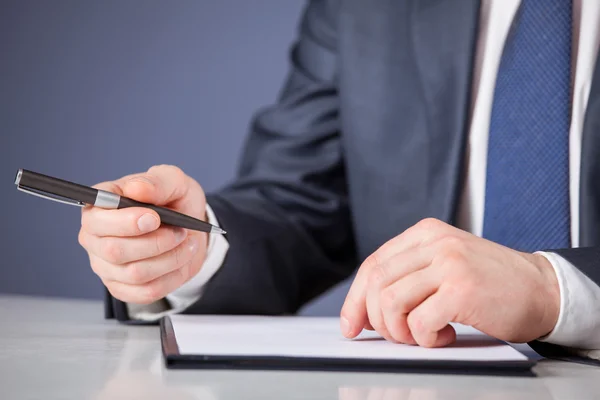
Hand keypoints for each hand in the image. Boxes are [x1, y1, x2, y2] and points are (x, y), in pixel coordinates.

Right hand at [78, 165, 207, 303]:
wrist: (190, 229)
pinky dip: (172, 276)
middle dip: (155, 242)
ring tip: (186, 242)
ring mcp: (106, 266)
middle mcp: (95, 237)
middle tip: (180, 231)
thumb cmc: (174, 201)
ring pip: (134, 274)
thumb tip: (136, 189)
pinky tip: (181, 260)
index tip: (154, 217)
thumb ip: (156, 182)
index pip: (96, 219)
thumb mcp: (173, 181)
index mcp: (99, 206)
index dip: (125, 221)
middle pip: (114, 250)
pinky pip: (147, 292)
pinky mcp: (123, 288)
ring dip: (170, 258)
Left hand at [340, 218, 560, 346]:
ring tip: (423, 335)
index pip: (373, 264)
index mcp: (425, 233)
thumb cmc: (490, 284)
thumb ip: (409, 275)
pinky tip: (446, 335)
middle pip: (376, 283)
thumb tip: (365, 309)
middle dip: (375, 319)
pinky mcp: (462, 289)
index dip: (355, 298)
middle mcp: (435, 243)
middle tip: (396, 336)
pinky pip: (418, 322)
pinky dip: (425, 338)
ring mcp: (448, 264)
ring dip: (400, 331)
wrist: (542, 289)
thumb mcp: (445, 264)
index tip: (351, 325)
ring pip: (390, 302)